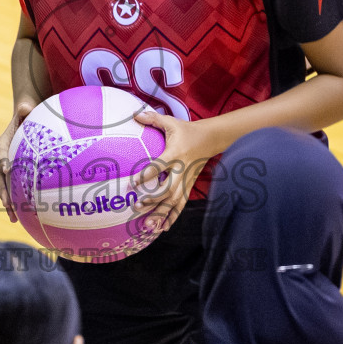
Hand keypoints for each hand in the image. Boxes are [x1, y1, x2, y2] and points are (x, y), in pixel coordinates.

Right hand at [0, 101, 34, 221]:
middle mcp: (1, 158)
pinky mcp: (14, 176)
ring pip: (4, 187)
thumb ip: (24, 110)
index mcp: (3, 143)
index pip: (1, 152)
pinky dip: (16, 203)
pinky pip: (13, 190)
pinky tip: (22, 218)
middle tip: (8, 204)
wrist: (24, 122)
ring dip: (7, 203)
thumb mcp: (25, 111)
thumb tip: (25, 106)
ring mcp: (6, 168)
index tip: (6, 170)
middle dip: (2, 191)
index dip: (2, 161)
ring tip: (13, 218)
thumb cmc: (27, 115)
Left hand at [131, 110, 214, 231]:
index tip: (132, 184)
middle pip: (168, 189)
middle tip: (138, 206)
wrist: (210, 139)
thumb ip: (153, 119)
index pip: (159, 166)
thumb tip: (134, 114)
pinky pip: (181, 205)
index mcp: (175, 153)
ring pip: (175, 201)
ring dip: (162, 214)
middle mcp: (181, 169)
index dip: (146, 175)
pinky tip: (162, 229)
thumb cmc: (186, 130)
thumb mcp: (171, 122)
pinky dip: (173, 217)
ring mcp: (187, 180)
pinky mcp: (189, 186)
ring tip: (148, 226)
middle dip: (154, 199)